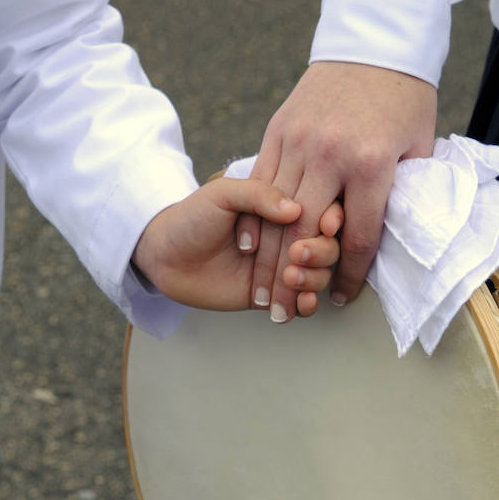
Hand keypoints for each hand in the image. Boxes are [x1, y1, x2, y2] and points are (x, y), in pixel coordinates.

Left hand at [134, 177, 339, 314]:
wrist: (165, 255)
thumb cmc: (192, 217)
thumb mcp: (222, 194)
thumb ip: (258, 194)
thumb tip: (296, 208)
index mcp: (282, 205)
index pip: (323, 208)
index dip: (332, 217)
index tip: (326, 224)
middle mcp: (288, 235)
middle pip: (328, 244)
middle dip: (321, 252)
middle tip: (298, 254)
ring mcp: (282, 266)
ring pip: (320, 274)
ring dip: (314, 278)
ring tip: (289, 278)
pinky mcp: (272, 294)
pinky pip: (301, 302)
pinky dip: (307, 304)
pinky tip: (300, 303)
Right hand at [238, 61, 437, 318]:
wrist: (373, 43)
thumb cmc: (404, 99)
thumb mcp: (417, 147)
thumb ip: (400, 193)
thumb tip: (386, 241)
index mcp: (370, 165)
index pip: (356, 237)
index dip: (347, 275)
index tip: (339, 297)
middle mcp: (330, 156)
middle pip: (305, 234)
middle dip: (295, 279)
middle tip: (287, 312)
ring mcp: (298, 143)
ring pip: (274, 215)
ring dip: (267, 259)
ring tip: (263, 292)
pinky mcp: (277, 131)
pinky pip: (259, 184)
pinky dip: (252, 219)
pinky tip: (247, 248)